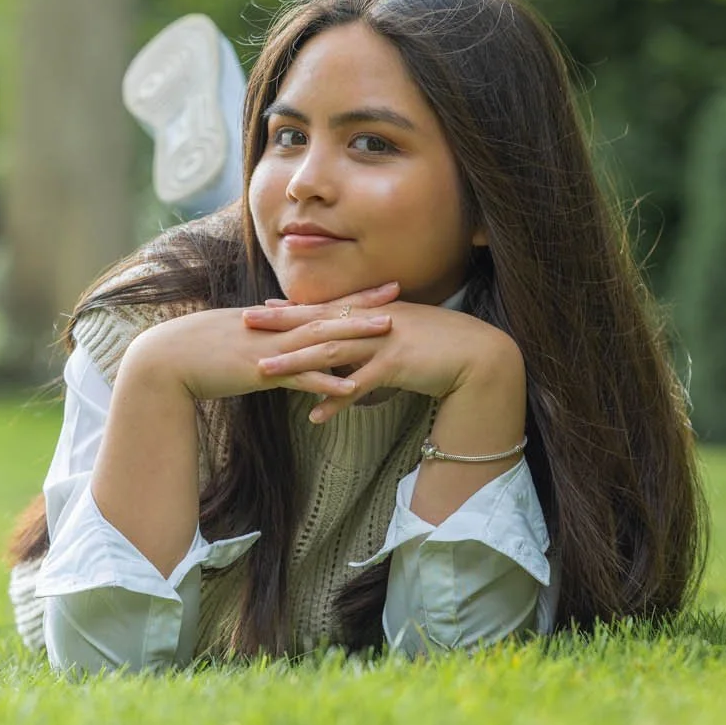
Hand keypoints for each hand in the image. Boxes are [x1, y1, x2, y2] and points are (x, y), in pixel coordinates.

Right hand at [123, 281, 402, 405]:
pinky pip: (300, 377)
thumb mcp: (231, 339)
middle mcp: (274, 329)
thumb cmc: (192, 351)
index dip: (350, 297)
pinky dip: (327, 381)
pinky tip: (353, 386)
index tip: (380, 289)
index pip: (318, 305)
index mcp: (269, 320)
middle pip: (327, 314)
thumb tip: (275, 343)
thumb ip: (257, 339)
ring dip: (355, 334)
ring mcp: (270, 349)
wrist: (164, 360)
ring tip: (389, 332)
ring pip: (321, 339)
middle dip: (364, 305)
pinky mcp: (261, 373)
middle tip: (399, 295)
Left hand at [241, 295, 522, 422]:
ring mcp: (384, 341)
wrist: (479, 354)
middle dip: (281, 325)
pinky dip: (336, 400)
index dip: (292, 310)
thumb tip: (350, 344)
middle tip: (246, 324)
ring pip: (331, 351)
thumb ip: (374, 334)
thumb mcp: (403, 331)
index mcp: (373, 312)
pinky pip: (359, 385)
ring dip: (296, 362)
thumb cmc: (440, 345)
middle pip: (319, 323)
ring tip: (265, 371)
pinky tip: (315, 415)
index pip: (325, 309)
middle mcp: (373, 322)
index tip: (262, 309)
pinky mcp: (397, 364)